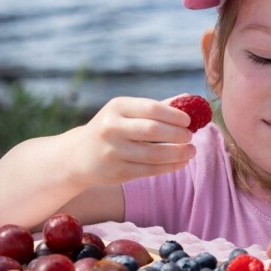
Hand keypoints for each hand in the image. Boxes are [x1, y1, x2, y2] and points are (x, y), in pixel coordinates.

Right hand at [66, 95, 197, 185]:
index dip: (174, 114)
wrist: (79, 155)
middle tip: (190, 136)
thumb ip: (157, 107)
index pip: (150, 108)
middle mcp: (111, 128)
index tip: (188, 121)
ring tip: (191, 151)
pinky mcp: (117, 172)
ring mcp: (113, 151)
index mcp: (116, 107)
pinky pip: (149, 170)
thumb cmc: (113, 128)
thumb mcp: (127, 113)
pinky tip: (181, 163)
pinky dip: (169, 167)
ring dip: (178, 153)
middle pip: (152, 130)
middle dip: (177, 134)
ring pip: (153, 154)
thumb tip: (190, 98)